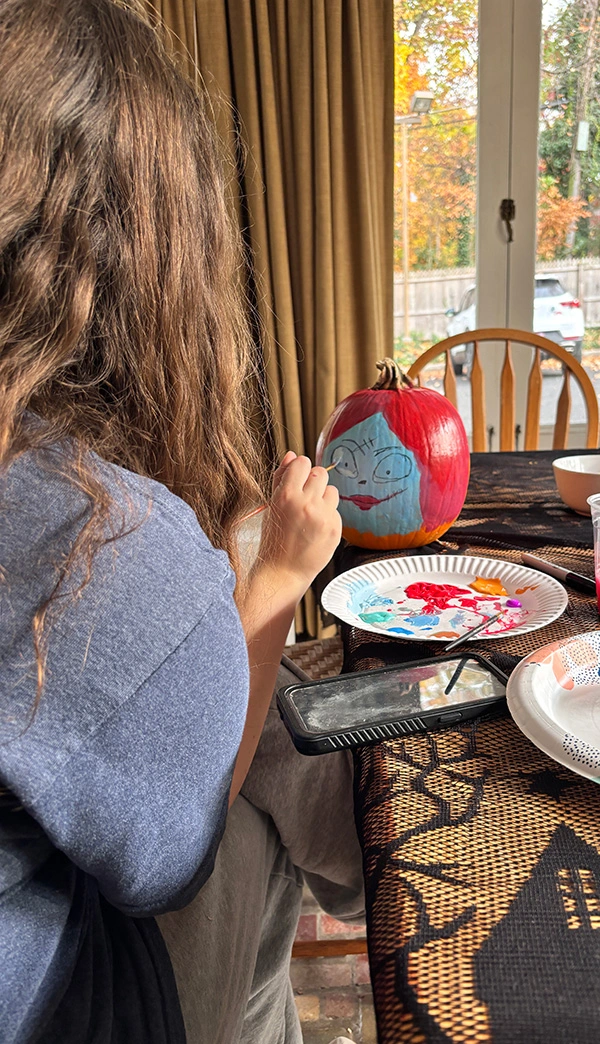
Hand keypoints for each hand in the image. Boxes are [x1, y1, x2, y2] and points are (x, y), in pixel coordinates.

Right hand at [257, 450, 341, 598]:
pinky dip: (328, 515)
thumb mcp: (271, 506)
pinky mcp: (335, 528)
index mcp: (286, 496)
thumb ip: (281, 478)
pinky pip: (336, 510)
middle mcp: (306, 504)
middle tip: (304, 498)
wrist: (283, 571)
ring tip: (310, 514)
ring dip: (323, 498)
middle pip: (320, 473)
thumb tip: (292, 455)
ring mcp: (323, 516)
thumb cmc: (274, 538)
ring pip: (332, 490)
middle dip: (313, 482)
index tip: (297, 479)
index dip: (300, 470)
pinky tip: (316, 528)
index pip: (303, 463)